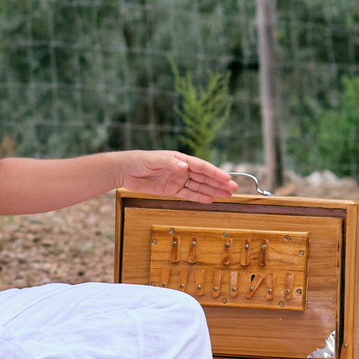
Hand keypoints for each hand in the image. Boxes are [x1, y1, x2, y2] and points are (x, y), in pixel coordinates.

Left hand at [115, 150, 236, 202]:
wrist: (124, 170)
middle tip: (234, 188)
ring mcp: (177, 179)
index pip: (201, 166)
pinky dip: (199, 197)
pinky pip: (188, 194)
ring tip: (228, 195)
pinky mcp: (171, 190)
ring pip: (199, 186)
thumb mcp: (152, 160)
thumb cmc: (138, 161)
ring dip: (213, 190)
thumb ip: (169, 163)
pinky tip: (211, 199)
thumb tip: (185, 166)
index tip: (227, 178)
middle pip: (204, 176)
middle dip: (219, 182)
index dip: (215, 172)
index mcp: (179, 159)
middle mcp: (181, 168)